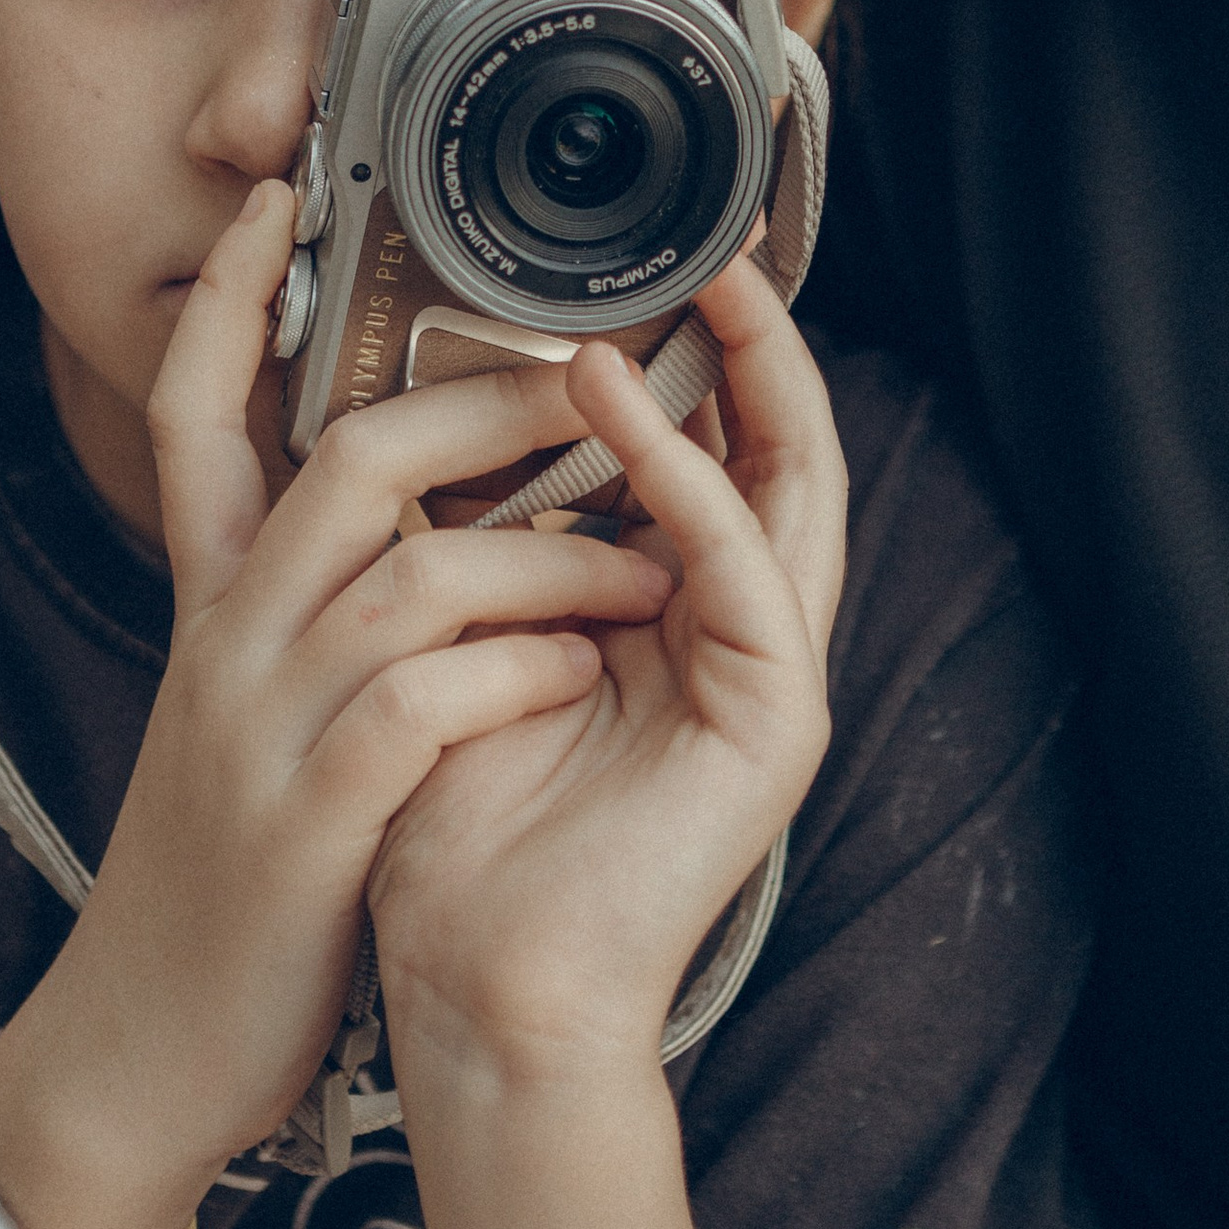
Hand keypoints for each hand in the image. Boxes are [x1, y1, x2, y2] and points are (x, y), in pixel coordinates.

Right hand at [0, 185, 673, 1228]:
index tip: (278, 202)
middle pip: (340, 460)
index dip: (225, 302)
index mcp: (214, 607)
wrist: (143, 1046)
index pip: (191, 412)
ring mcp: (267, 729)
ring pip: (414, 575)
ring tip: (646, 555)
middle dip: (474, 405)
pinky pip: (431, 706)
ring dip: (549, 552)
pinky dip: (522, 671)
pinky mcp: (315, 823)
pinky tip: (583, 669)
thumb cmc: (228, 875)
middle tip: (589, 380)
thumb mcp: (240, 712)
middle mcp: (230, 643)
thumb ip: (294, 612)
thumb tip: (395, 523)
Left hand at [366, 256, 846, 1108]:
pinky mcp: (775, 716)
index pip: (710, 449)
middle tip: (715, 240)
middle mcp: (733, 631)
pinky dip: (691, 481)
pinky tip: (634, 415)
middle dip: (754, 340)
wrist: (476, 988)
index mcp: (668, 612)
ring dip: (740, 382)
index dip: (698, 352)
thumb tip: (443, 406)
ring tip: (695, 288)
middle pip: (776, 450)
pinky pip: (743, 567)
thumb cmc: (452, 824)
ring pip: (786, 486)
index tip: (652, 261)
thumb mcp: (459, 632)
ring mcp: (768, 673)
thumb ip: (483, 534)